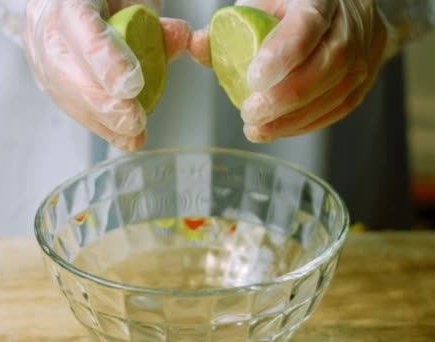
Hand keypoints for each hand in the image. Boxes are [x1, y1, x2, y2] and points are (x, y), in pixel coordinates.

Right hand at [24, 0, 190, 150]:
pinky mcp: (47, 80)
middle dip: (104, 104)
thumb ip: (153, 21)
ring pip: (66, 95)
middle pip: (68, 71)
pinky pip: (71, 107)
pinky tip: (122, 138)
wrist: (68, 4)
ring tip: (133, 136)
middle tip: (133, 122)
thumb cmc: (105, 0)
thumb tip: (179, 38)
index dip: (106, 61)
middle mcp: (46, 29)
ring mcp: (41, 57)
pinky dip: (100, 125)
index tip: (132, 87)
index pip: (81, 28)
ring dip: (102, 121)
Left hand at [189, 0, 388, 142]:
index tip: (253, 80)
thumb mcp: (257, 5)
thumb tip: (196, 47)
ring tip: (258, 129)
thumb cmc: (289, 4)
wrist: (335, 3)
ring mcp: (367, 48)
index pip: (307, 26)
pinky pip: (343, 105)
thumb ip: (225, 29)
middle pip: (330, 63)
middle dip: (286, 97)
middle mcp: (352, 20)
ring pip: (340, 90)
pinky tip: (281, 129)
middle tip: (249, 114)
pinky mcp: (368, 73)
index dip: (283, 56)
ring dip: (295, 118)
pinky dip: (309, 122)